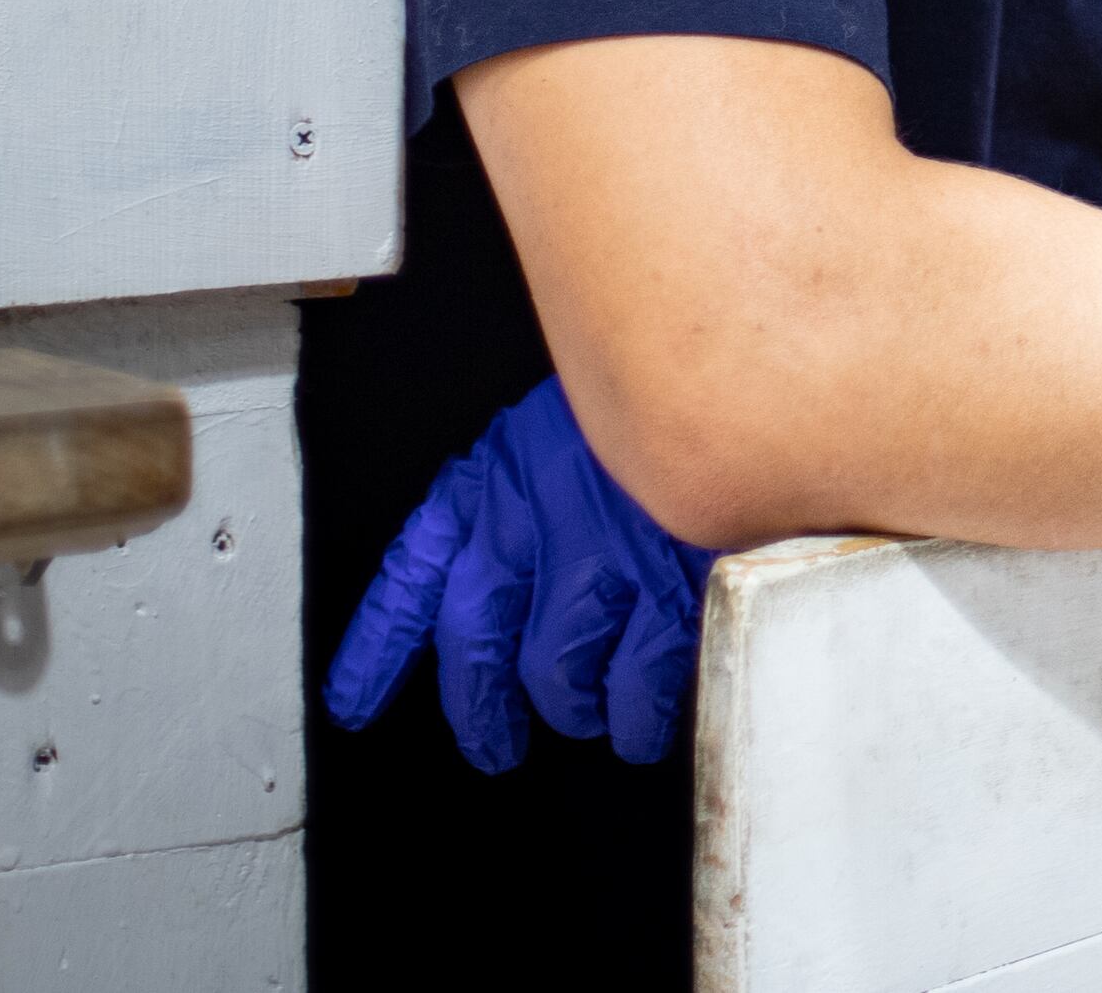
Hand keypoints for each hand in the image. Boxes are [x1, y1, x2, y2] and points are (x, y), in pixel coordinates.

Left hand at [325, 376, 719, 769]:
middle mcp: (536, 514)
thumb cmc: (669, 385)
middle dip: (478, 708)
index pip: (416, 568)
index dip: (380, 644)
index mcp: (502, 468)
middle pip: (477, 642)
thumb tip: (510, 587)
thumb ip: (533, 492)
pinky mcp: (673, 586)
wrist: (747, 356)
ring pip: (556, 674)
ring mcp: (605, 554)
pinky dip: (637, 713)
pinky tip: (644, 719)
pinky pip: (637, 684)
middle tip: (490, 744)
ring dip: (572, 706)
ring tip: (591, 713)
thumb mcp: (575, 418)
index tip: (353, 699)